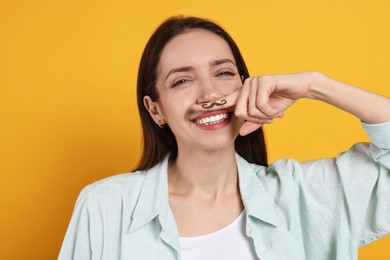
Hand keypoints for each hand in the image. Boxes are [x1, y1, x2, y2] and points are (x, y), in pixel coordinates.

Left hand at [193, 72, 316, 135]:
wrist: (300, 87)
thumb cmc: (281, 100)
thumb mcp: (266, 116)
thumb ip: (252, 123)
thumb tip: (240, 133)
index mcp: (243, 95)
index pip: (224, 101)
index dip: (210, 105)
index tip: (195, 108)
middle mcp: (245, 87)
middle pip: (240, 112)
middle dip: (256, 120)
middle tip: (269, 118)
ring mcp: (253, 82)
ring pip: (250, 110)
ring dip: (265, 116)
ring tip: (275, 112)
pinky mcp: (263, 81)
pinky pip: (260, 105)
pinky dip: (270, 112)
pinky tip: (278, 110)